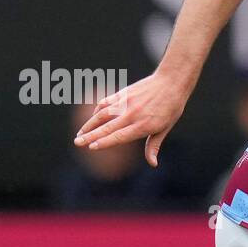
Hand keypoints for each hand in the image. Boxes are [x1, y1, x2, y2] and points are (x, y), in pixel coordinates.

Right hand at [73, 71, 190, 166]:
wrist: (171, 82)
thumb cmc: (171, 108)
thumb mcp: (165, 128)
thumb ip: (154, 146)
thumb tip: (153, 164)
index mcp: (143, 125)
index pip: (120, 136)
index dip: (105, 142)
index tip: (91, 146)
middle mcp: (132, 114)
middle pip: (107, 127)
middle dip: (90, 136)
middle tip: (76, 143)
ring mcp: (126, 103)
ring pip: (102, 114)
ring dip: (89, 124)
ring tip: (79, 134)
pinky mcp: (122, 93)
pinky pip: (106, 103)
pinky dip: (97, 111)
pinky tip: (92, 119)